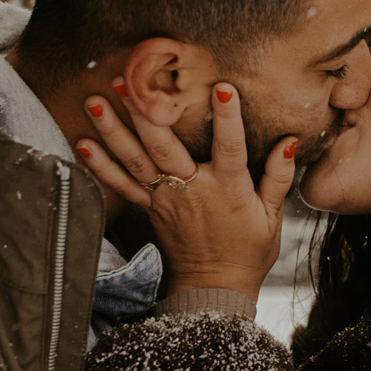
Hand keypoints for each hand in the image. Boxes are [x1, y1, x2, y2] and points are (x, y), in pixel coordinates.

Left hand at [76, 83, 296, 303]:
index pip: (230, 148)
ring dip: (113, 130)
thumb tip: (288, 141)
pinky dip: (99, 165)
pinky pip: (121, 185)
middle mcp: (192, 190)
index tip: (222, 88)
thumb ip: (278, 177)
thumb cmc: (247, 251)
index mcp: (228, 189)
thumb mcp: (272, 216)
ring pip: (136, 161)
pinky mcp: (150, 209)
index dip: (228, 119)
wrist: (214, 289)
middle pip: (166, 148)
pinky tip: (81, 142)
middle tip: (130, 81)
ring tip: (95, 101)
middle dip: (147, 112)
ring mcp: (166, 200)